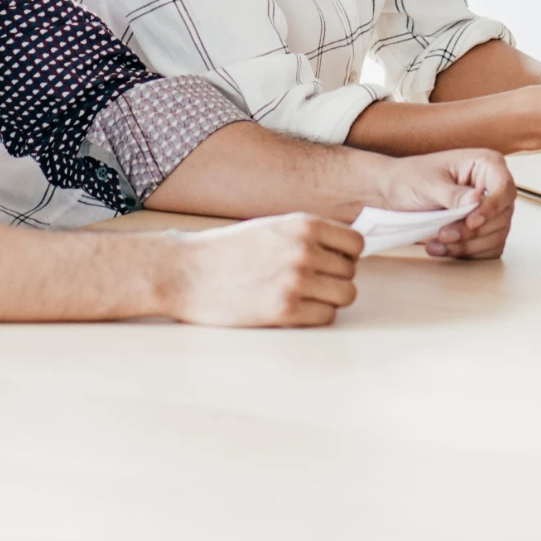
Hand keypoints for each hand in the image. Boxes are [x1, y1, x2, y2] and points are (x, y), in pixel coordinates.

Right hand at [166, 213, 361, 326]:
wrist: (185, 272)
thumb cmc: (226, 251)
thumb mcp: (271, 227)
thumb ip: (306, 235)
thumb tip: (343, 251)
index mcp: (302, 224)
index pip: (355, 242)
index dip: (346, 255)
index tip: (333, 262)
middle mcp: (304, 250)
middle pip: (350, 271)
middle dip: (334, 278)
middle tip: (311, 283)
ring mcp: (295, 280)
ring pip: (344, 295)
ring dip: (328, 299)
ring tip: (303, 297)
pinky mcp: (284, 310)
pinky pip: (325, 316)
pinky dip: (315, 315)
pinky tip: (292, 309)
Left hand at [374, 148, 515, 259]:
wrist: (392, 193)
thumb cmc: (409, 179)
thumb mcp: (428, 184)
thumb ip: (453, 194)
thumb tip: (477, 198)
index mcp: (485, 164)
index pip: (503, 187)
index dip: (491, 207)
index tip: (471, 221)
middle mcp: (493, 186)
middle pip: (501, 216)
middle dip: (471, 231)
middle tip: (443, 234)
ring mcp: (490, 209)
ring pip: (496, 236)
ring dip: (466, 245)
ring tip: (437, 242)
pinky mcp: (484, 229)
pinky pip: (488, 248)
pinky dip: (466, 253)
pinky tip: (442, 248)